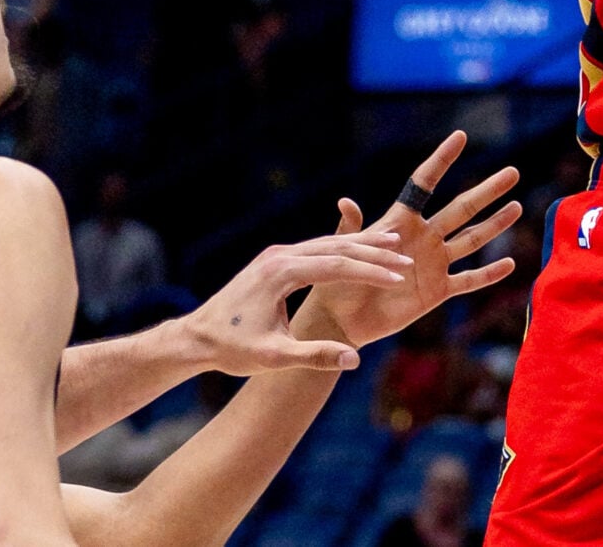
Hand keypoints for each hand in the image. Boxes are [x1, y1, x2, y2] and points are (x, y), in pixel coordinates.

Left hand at [173, 229, 411, 374]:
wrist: (195, 337)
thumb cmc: (232, 349)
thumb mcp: (273, 357)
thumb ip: (314, 355)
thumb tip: (353, 358)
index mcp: (280, 273)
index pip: (335, 265)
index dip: (370, 271)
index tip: (399, 277)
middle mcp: (279, 256)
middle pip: (335, 246)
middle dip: (372, 252)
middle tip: (406, 257)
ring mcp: (276, 255)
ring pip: (327, 243)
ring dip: (360, 246)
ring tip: (394, 246)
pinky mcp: (274, 260)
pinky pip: (316, 249)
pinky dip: (342, 250)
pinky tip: (360, 252)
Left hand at [317, 131, 522, 347]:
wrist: (341, 319)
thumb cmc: (337, 280)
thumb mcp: (343, 250)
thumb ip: (351, 228)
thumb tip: (346, 201)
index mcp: (401, 221)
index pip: (424, 184)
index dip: (442, 160)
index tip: (460, 136)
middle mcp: (424, 237)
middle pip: (462, 209)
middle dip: (487, 190)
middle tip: (512, 172)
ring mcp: (434, 263)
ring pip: (472, 240)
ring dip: (495, 225)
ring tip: (517, 207)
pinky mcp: (437, 291)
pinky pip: (468, 280)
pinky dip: (488, 274)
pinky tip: (510, 264)